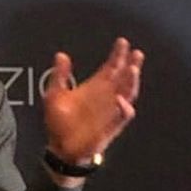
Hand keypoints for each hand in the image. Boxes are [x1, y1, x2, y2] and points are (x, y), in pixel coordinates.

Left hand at [42, 38, 142, 162]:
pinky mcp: (112, 126)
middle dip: (131, 65)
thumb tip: (61, 55)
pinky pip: (123, 116)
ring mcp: (111, 111)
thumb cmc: (58, 123)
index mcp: (94, 87)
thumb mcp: (54, 95)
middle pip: (123, 78)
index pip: (111, 67)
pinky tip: (121, 99)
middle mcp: (106, 97)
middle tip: (136, 53)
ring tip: (133, 69)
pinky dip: (124, 108)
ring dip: (131, 82)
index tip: (122, 42)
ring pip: (127, 93)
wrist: (61, 148)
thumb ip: (60, 75)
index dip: (117, 55)